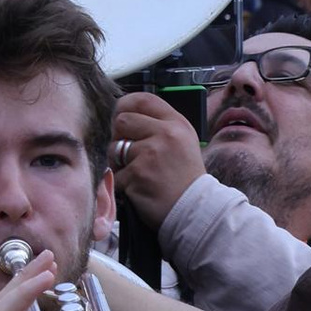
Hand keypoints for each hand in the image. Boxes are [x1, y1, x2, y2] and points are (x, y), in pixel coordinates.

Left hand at [111, 91, 206, 229]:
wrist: (195, 212)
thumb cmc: (186, 179)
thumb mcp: (183, 143)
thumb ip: (160, 126)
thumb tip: (125, 116)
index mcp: (177, 124)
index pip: (143, 99)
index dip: (126, 105)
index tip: (120, 114)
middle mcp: (165, 134)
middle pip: (122, 120)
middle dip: (119, 137)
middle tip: (128, 153)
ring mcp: (150, 154)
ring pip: (114, 148)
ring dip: (118, 162)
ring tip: (137, 173)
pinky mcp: (137, 175)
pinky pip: (115, 174)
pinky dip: (121, 183)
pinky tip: (138, 189)